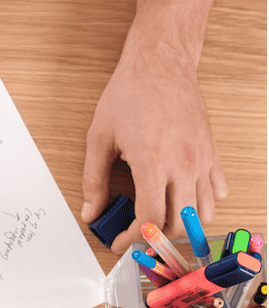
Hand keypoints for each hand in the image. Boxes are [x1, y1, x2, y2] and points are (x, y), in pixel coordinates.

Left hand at [81, 30, 227, 252]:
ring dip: (182, 225)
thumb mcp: (99, 138)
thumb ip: (94, 180)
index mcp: (153, 164)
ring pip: (203, 213)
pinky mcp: (212, 152)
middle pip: (179, 224)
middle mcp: (183, 166)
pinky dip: (203, 204)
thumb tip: (90, 212)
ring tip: (159, 222)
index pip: (149, 219)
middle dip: (156, 238)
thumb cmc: (129, 95)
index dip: (132, 239)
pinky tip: (183, 200)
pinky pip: (217, 190)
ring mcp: (202, 160)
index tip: (119, 242)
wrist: (161, 64)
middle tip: (136, 236)